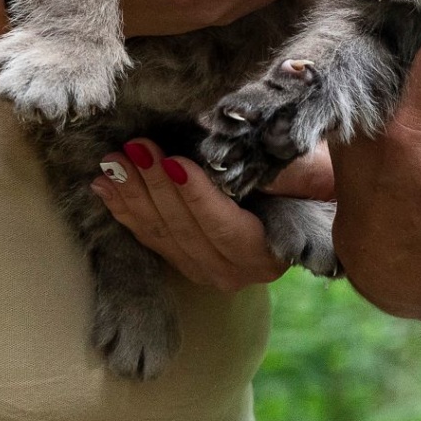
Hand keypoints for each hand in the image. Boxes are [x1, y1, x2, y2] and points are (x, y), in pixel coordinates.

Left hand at [91, 139, 334, 291]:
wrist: (308, 208)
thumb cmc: (315, 186)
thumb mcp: (314, 175)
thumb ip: (292, 173)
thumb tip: (262, 157)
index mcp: (265, 255)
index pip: (226, 229)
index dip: (198, 197)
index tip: (176, 162)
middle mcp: (233, 273)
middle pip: (186, 233)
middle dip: (156, 188)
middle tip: (136, 148)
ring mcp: (203, 270)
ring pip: (162, 236)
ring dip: (133, 197)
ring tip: (114, 162)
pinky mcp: (183, 261)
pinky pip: (149, 238)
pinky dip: (124, 210)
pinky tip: (104, 186)